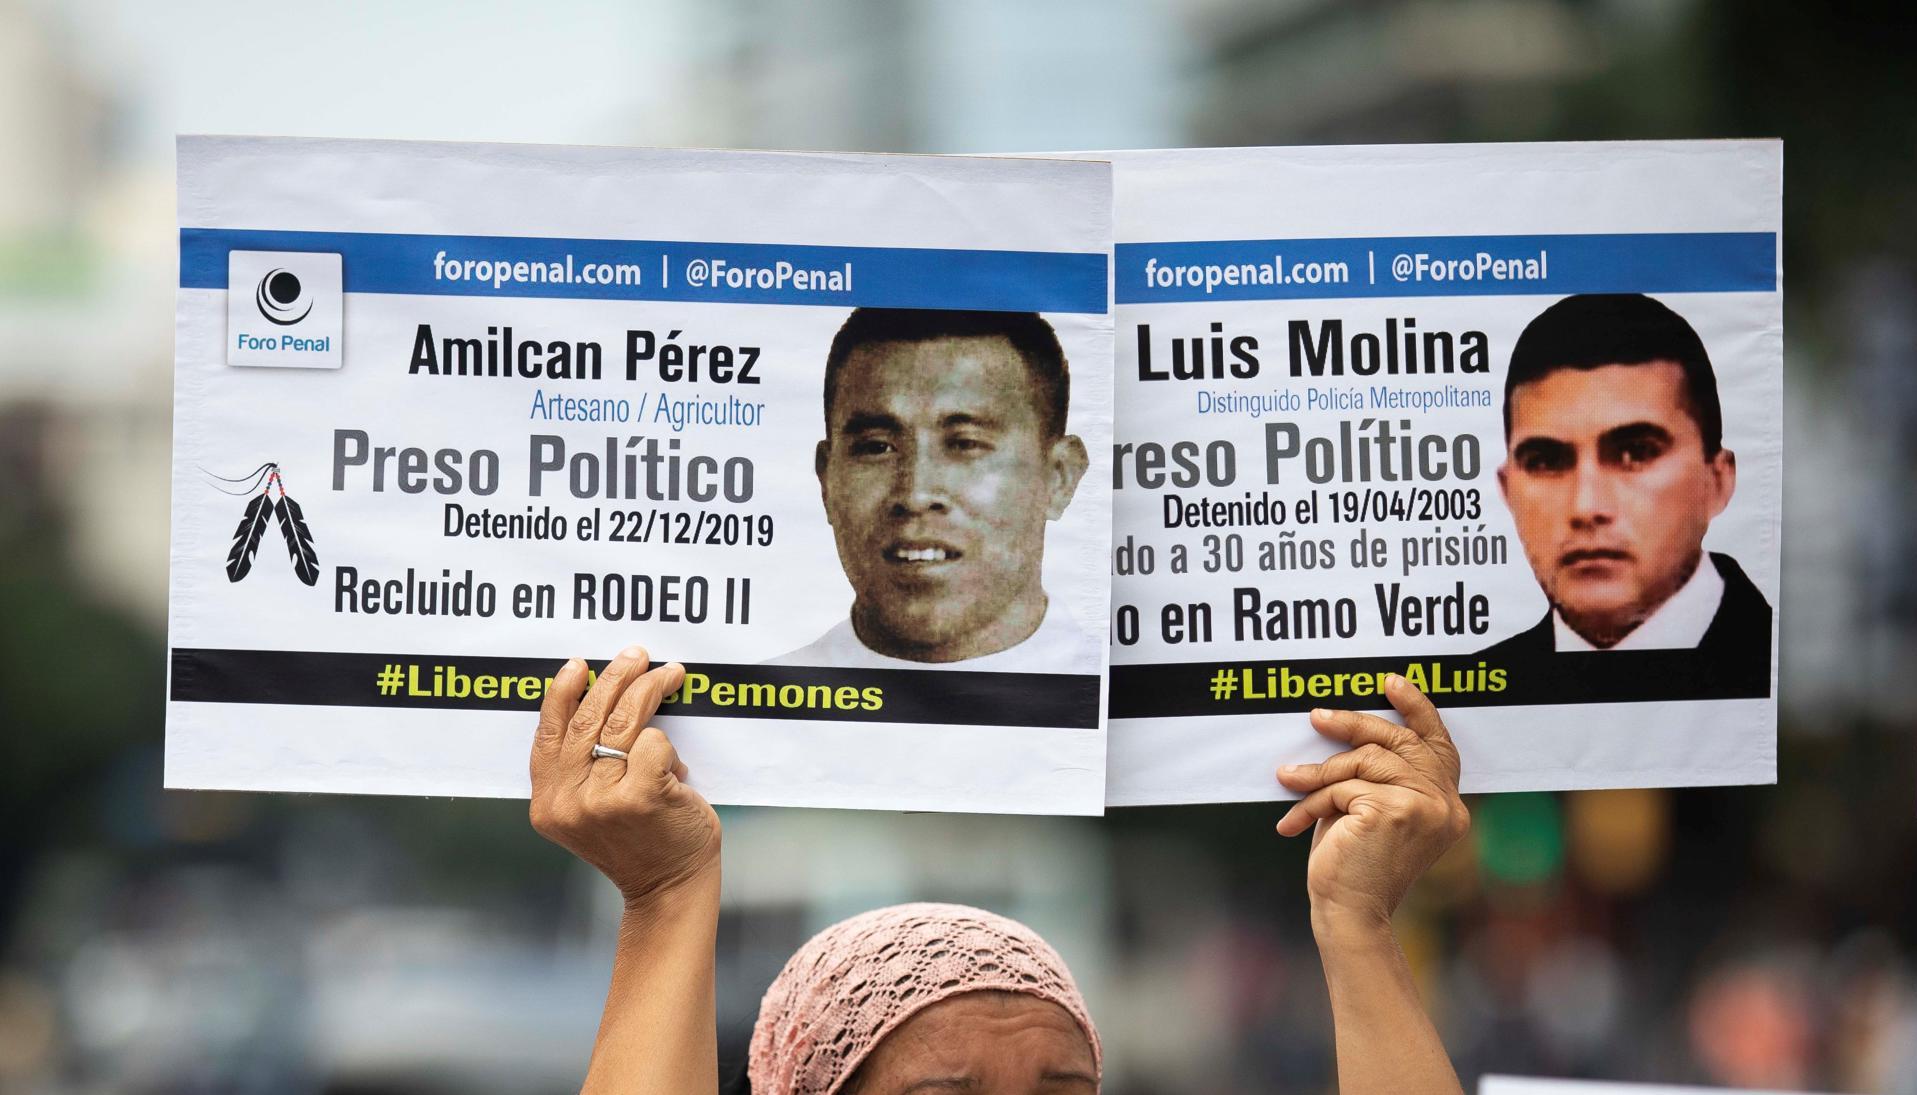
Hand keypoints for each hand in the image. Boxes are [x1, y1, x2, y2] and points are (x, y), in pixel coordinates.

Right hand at [529, 645, 720, 908]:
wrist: (668, 887)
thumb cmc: (639, 840)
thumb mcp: (591, 809)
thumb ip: (582, 768)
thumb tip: (601, 699)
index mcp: (548, 803)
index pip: (547, 735)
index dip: (561, 694)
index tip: (577, 666)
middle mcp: (568, 802)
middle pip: (586, 718)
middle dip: (614, 678)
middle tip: (636, 656)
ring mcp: (603, 800)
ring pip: (624, 721)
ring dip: (649, 688)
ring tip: (668, 674)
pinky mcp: (641, 796)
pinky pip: (654, 742)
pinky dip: (669, 744)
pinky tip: (678, 762)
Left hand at [1275, 675, 1467, 931]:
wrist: (1348, 914)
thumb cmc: (1353, 864)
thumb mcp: (1368, 811)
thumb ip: (1372, 775)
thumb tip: (1341, 728)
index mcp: (1447, 805)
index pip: (1438, 744)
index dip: (1417, 709)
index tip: (1392, 682)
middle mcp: (1445, 805)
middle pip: (1397, 741)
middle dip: (1353, 724)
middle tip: (1317, 717)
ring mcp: (1424, 807)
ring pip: (1362, 762)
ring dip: (1319, 773)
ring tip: (1289, 781)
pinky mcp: (1394, 811)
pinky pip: (1343, 787)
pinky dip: (1312, 802)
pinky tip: (1292, 823)